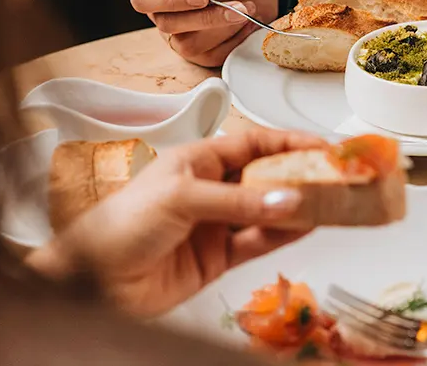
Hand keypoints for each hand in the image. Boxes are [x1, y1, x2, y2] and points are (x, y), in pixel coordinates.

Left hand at [26, 129, 327, 316]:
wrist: (94, 284)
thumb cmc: (118, 226)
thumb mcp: (181, 199)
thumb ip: (237, 201)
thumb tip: (286, 198)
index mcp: (197, 160)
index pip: (254, 143)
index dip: (289, 143)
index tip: (322, 146)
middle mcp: (210, 189)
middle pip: (266, 176)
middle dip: (300, 175)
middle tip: (333, 176)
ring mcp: (217, 224)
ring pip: (268, 211)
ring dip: (297, 206)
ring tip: (328, 202)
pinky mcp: (219, 257)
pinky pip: (261, 241)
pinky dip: (284, 234)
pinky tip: (304, 226)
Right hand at [131, 0, 279, 66]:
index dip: (169, 1)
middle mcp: (163, 12)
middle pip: (168, 25)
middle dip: (207, 17)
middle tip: (239, 5)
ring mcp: (181, 35)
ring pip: (190, 46)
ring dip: (224, 29)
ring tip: (247, 8)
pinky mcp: (202, 52)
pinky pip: (212, 57)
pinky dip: (235, 41)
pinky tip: (246, 24)